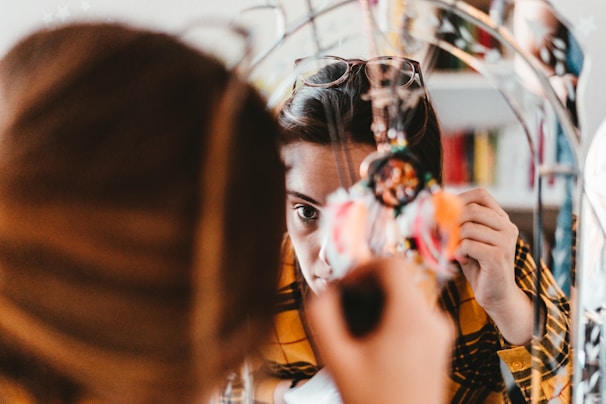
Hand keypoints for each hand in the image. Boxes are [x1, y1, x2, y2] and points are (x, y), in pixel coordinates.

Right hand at [307, 258, 452, 403]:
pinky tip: (374, 343)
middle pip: (398, 279)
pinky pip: (414, 312)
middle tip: (346, 311)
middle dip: (368, 288)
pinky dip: (391, 316)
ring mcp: (441, 331)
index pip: (391, 264)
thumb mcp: (337, 359)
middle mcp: (434, 320)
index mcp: (412, 319)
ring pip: (405, 295)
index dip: (362, 268)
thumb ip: (322, 317)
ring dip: (379, 303)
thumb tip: (325, 291)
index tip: (344, 288)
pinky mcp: (440, 342)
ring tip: (359, 332)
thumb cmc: (375, 402)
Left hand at [455, 188, 532, 344]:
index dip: (460, 198)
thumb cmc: (480, 266)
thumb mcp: (470, 240)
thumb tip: (437, 207)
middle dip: (451, 221)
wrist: (496, 295)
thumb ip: (461, 224)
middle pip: (472, 210)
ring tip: (458, 251)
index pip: (481, 195)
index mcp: (502, 220)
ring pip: (467, 228)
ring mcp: (505, 241)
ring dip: (454, 241)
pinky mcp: (498, 256)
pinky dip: (458, 252)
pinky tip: (463, 260)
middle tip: (442, 233)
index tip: (444, 209)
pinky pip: (467, 245)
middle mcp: (507, 228)